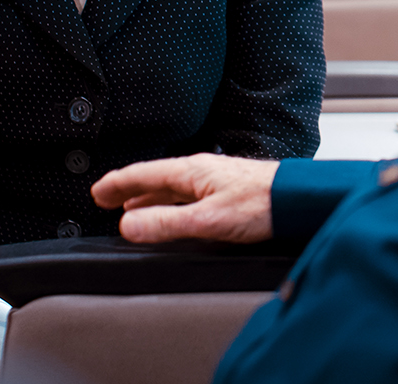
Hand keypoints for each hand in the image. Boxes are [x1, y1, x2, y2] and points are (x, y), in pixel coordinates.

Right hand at [91, 153, 278, 242]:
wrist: (300, 200)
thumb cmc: (263, 203)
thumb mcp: (206, 220)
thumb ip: (166, 223)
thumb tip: (128, 226)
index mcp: (191, 170)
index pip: (143, 174)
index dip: (117, 184)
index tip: (97, 193)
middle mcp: (201, 170)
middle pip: (155, 179)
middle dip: (128, 190)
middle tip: (106, 200)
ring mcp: (215, 180)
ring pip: (172, 187)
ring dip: (149, 197)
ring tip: (132, 208)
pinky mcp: (229, 192)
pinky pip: (188, 195)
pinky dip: (171, 203)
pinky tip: (175, 214)